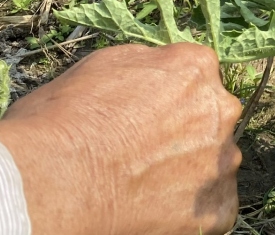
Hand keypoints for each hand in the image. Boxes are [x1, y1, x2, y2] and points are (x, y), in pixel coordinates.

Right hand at [0, 44, 241, 234]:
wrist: (52, 183)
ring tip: (143, 185)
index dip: (168, 97)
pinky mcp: (217, 209)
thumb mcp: (103, 64)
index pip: (196, 76)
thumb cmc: (63, 122)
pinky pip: (212, 208)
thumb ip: (148, 65)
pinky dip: (188, 211)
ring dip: (189, 172)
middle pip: (211, 119)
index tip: (144, 115)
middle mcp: (221, 110)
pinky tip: (153, 209)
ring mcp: (222, 162)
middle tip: (142, 153)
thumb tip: (158, 72)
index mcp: (196, 67)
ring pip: (213, 164)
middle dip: (184, 133)